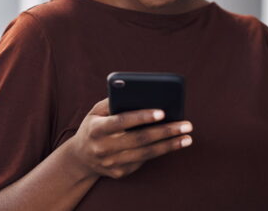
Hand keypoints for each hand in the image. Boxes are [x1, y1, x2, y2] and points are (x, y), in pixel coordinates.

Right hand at [66, 98, 192, 179]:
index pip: (122, 121)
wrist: (80, 158)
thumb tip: (139, 93)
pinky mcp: (120, 173)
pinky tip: (174, 144)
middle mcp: (103, 148)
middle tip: (186, 125)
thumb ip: (113, 101)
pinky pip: (143, 161)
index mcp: (97, 129)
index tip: (162, 112)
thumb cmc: (94, 126)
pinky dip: (160, 152)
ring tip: (187, 137)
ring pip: (146, 154)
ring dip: (169, 145)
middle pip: (140, 139)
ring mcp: (112, 163)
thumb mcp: (96, 111)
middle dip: (166, 131)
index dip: (142, 116)